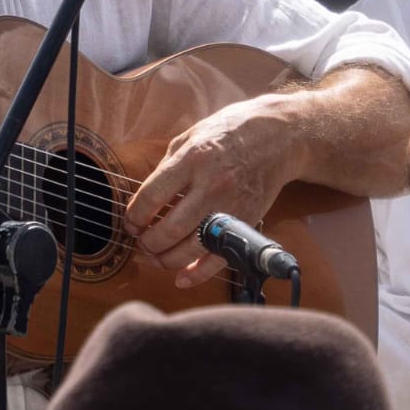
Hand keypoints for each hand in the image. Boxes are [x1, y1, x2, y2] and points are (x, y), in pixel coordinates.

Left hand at [124, 97, 299, 286]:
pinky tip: (181, 277)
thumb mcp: (191, 136)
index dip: (135, 215)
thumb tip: (144, 200)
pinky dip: (198, 274)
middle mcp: (212, 185)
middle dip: (148, 242)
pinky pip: (220, 257)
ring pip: (192, 248)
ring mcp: (232, 206)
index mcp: (193, 158)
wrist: (279, 136)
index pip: (153, 196)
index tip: (130, 222)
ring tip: (154, 257)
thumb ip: (167, 166)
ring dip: (166, 260)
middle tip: (140, 242)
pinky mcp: (247, 221)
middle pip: (170, 228)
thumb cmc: (229, 132)